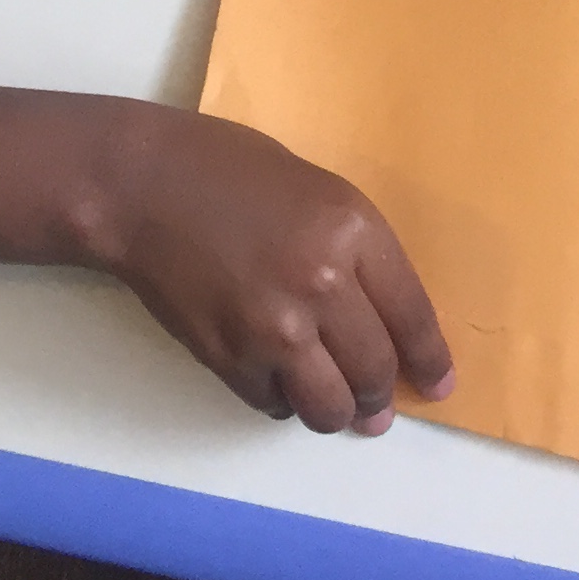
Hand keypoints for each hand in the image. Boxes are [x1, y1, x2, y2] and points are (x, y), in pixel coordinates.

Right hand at [85, 102, 454, 433]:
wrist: (141, 183)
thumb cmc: (228, 169)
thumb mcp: (314, 190)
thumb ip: (353, 253)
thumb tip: (381, 328)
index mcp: (350, 229)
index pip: (412, 316)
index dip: (429, 359)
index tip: (437, 385)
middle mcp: (321, 284)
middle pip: (375, 372)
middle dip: (380, 395)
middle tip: (375, 401)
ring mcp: (274, 328)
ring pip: (330, 408)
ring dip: (335, 410)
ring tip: (326, 396)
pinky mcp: (231, 359)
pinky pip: (274, 405)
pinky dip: (280, 398)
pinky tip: (271, 370)